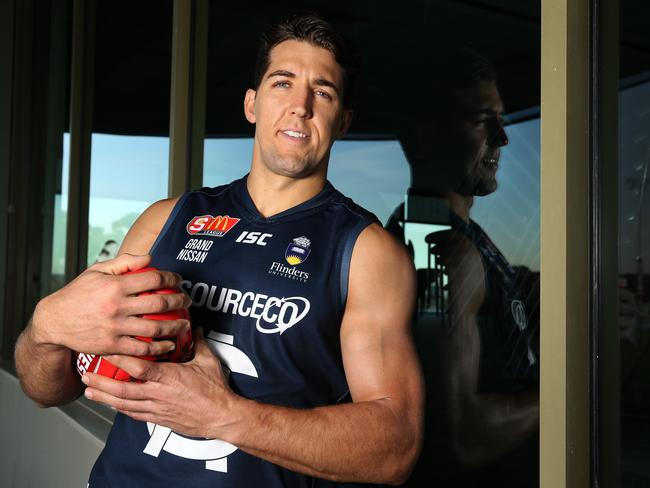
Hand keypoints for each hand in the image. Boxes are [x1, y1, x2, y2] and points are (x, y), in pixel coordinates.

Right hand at [30, 254, 191, 356]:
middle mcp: (116, 306)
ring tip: (185, 324)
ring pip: (155, 328)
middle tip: (187, 301)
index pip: (153, 279)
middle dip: (180, 301)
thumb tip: (150, 258)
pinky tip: (169, 344)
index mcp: (115, 285)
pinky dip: (159, 347)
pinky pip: (142, 348)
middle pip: (160, 303)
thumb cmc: (77, 294)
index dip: (171, 278)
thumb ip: (124, 262)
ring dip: (176, 326)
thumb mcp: (97, 271)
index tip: (178, 280)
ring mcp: (115, 328)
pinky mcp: (112, 346)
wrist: (53, 321)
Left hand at [81, 328, 238, 438]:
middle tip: (86, 375)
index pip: (138, 368)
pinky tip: (111, 404)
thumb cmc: (215, 390)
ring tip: (90, 392)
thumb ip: (197, 342)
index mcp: (169, 377)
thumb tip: (193, 327)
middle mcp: (158, 394)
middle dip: (101, 383)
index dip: (119, 360)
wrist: (221, 416)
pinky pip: (134, 414)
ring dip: (105, 398)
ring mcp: (157, 408)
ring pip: (124, 404)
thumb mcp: (207, 361)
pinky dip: (120, 408)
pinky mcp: (158, 418)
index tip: (105, 351)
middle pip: (123, 389)